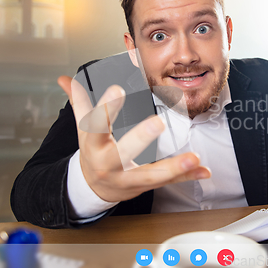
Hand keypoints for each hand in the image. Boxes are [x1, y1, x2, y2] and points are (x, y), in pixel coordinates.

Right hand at [58, 76, 210, 202]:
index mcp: (94, 145)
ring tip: (193, 157)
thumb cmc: (93, 152)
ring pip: (151, 174)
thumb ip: (79, 102)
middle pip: (123, 152)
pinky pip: (167, 182)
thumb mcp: (83, 129)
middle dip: (140, 138)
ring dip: (174, 167)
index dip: (105, 108)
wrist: (94, 188)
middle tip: (157, 122)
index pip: (96, 125)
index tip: (117, 88)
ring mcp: (128, 178)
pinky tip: (204, 171)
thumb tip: (64, 79)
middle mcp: (109, 163)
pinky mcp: (145, 185)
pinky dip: (187, 177)